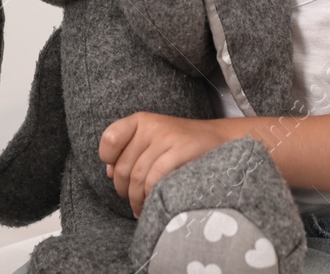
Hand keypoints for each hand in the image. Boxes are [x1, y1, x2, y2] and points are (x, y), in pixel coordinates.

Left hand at [98, 112, 228, 216]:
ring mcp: (167, 137)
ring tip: (140, 208)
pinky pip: (155, 178)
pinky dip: (150, 195)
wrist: (220, 138)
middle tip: (131, 201)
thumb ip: (129, 153)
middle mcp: (151, 126)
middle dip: (124, 190)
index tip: (115, 174)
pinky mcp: (182, 150)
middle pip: (124, 166)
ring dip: (136, 199)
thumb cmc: (181, 144)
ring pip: (138, 176)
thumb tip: (110, 173)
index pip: (110, 139)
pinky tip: (153, 203)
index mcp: (140, 121)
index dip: (109, 160)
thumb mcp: (152, 140)